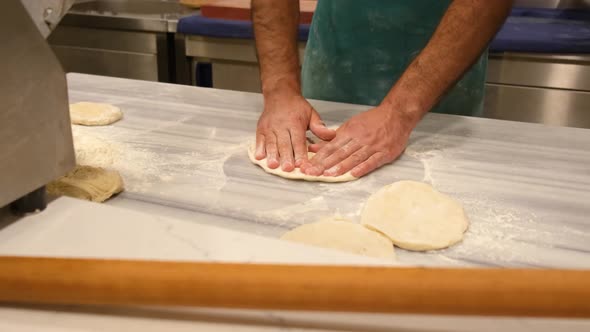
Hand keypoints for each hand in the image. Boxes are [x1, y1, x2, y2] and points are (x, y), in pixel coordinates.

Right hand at [255, 94, 334, 170]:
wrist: (279, 94)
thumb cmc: (296, 106)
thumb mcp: (311, 113)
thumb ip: (319, 126)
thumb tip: (331, 135)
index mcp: (295, 122)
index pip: (298, 140)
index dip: (300, 153)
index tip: (302, 164)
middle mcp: (281, 125)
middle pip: (284, 144)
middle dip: (286, 157)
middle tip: (288, 168)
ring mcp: (270, 128)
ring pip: (271, 143)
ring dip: (272, 155)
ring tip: (273, 166)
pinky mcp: (261, 129)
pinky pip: (260, 140)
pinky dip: (259, 149)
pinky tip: (260, 158)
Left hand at [300, 105, 419, 177]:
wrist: (397, 114)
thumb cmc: (373, 120)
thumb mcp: (351, 125)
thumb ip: (333, 138)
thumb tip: (315, 148)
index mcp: (350, 131)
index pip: (331, 146)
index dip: (319, 157)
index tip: (308, 166)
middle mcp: (359, 139)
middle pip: (339, 153)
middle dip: (324, 164)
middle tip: (312, 172)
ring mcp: (372, 146)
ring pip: (354, 157)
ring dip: (340, 167)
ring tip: (329, 175)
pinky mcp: (384, 153)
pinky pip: (372, 161)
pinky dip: (363, 168)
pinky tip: (354, 174)